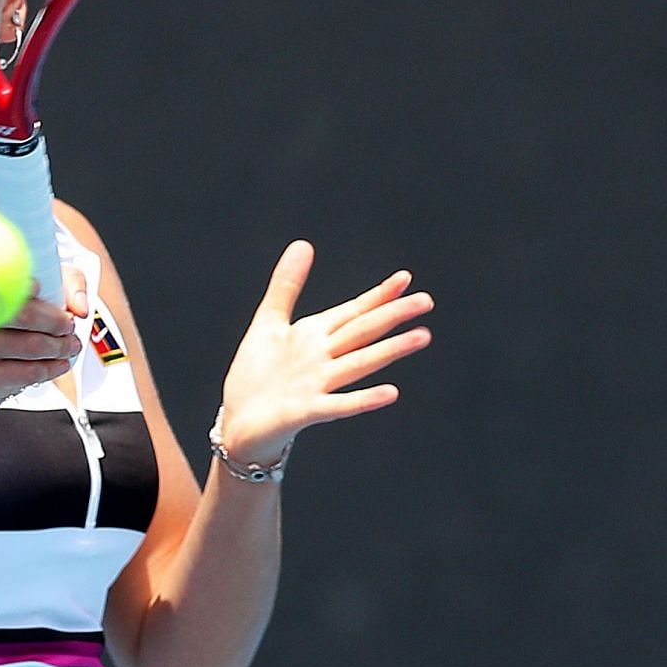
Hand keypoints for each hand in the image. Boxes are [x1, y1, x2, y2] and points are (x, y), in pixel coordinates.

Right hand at [0, 266, 88, 400]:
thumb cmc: (16, 318)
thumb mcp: (45, 288)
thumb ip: (70, 285)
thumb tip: (80, 309)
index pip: (8, 282)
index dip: (28, 285)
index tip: (48, 294)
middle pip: (24, 315)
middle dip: (57, 322)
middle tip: (70, 326)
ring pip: (31, 347)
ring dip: (60, 347)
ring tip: (70, 345)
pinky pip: (27, 373)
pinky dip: (51, 368)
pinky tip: (60, 363)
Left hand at [217, 241, 432, 460]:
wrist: (239, 422)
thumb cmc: (257, 376)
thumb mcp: (269, 322)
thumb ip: (287, 285)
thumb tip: (304, 243)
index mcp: (316, 336)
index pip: (354, 312)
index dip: (378, 295)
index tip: (405, 278)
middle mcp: (324, 359)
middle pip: (363, 333)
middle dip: (393, 316)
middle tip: (426, 301)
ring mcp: (318, 385)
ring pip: (359, 363)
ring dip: (390, 350)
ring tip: (422, 336)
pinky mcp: (306, 412)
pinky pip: (338, 405)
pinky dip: (364, 399)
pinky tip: (391, 392)